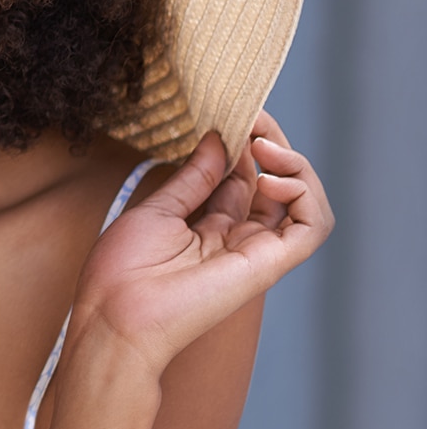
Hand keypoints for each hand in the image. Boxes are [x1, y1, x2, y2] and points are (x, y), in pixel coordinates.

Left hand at [70, 110, 333, 374]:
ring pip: (303, 202)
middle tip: (252, 118)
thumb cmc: (124, 269)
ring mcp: (255, 251)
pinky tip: (270, 178)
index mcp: (209, 226)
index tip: (233, 113)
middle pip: (275, 184)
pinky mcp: (267, 265)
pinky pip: (312, 227)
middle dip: (271, 144)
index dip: (244, 142)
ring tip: (263, 146)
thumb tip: (219, 138)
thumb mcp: (159, 209)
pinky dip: (303, 194)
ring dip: (294, 165)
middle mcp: (237, 238)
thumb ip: (195, 176)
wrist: (116, 315)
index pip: (244, 176)